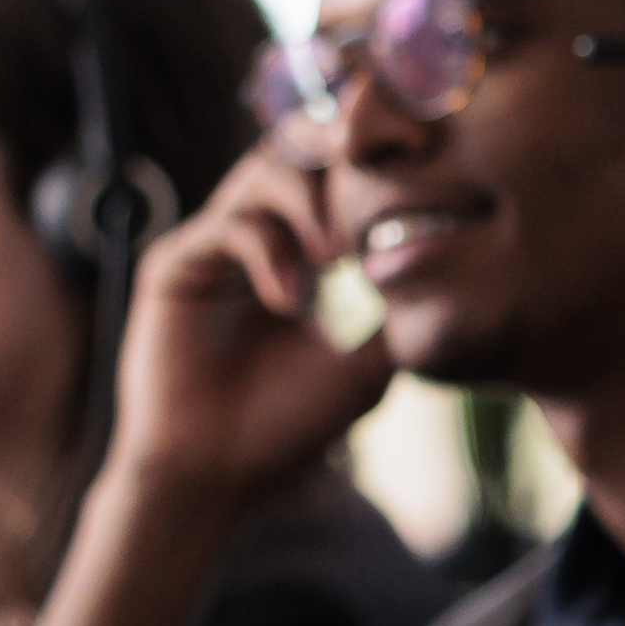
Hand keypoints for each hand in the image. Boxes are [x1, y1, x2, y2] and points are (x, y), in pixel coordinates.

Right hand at [36, 146, 395, 625]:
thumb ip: (396, 314)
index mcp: (295, 249)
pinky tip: (293, 302)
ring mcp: (211, 244)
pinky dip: (270, 252)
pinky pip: (229, 227)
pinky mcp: (175, 265)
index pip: (333, 174)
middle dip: (341, 150)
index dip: (373, 162)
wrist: (215, 478)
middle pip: (298, 147)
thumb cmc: (284, 427)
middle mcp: (251, 234)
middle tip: (380, 174)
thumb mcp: (366, 365)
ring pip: (264, 170)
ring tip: (340, 255)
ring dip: (311, 203)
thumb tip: (450, 272)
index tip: (422, 168)